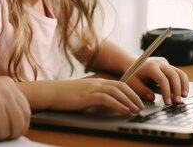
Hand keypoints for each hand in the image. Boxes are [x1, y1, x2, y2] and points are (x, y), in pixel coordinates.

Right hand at [18, 78, 143, 113]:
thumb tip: (108, 104)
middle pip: (121, 85)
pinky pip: (107, 99)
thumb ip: (95, 96)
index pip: (118, 83)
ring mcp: (92, 88)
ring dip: (129, 101)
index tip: (138, 100)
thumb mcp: (83, 94)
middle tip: (141, 106)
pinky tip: (124, 110)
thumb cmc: (65, 95)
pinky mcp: (87, 96)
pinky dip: (118, 104)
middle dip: (134, 96)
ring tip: (136, 110)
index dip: (131, 91)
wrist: (51, 93)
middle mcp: (96, 82)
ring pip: (116, 91)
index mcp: (96, 81)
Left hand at [127, 57, 188, 104]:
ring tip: (183, 97)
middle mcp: (160, 63)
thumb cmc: (132, 74)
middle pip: (174, 75)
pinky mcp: (169, 66)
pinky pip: (179, 74)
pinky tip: (182, 92)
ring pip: (180, 73)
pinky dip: (183, 83)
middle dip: (178, 89)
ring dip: (184, 85)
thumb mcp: (132, 82)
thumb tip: (153, 98)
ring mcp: (165, 64)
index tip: (167, 102)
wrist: (132, 62)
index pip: (162, 79)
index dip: (166, 92)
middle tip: (177, 102)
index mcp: (150, 67)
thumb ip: (142, 90)